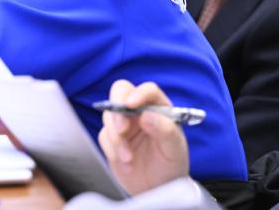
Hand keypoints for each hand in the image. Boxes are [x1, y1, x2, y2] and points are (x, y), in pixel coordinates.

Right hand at [97, 80, 189, 194]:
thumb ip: (165, 130)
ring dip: (117, 139)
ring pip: (109, 116)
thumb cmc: (171, 165)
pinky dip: (113, 151)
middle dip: (118, 111)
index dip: (138, 94)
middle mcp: (140, 111)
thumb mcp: (175, 149)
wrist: (157, 188)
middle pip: (120, 92)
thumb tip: (147, 115)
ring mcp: (124, 123)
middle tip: (122, 130)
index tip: (131, 106)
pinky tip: (126, 165)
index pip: (147, 91)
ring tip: (129, 159)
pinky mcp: (111, 137)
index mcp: (159, 107)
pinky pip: (104, 137)